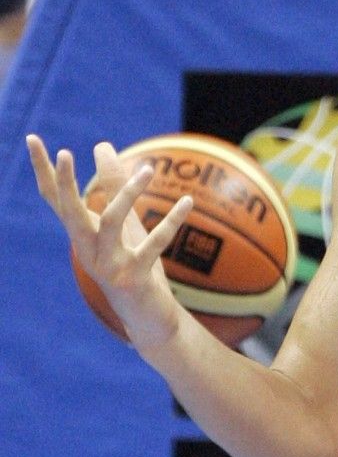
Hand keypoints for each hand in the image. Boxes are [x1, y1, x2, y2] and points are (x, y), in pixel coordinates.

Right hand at [26, 134, 192, 349]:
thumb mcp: (125, 221)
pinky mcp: (133, 278)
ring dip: (128, 194)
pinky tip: (188, 201)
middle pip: (69, 212)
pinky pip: (154, 244)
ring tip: (149, 169)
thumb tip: (101, 145)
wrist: (148, 318)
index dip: (43, 170)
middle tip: (66, 152)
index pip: (55, 198)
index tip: (31, 138)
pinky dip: (172, 222)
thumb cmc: (133, 264)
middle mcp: (87, 249)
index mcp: (82, 235)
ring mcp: (108, 266)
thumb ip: (113, 185)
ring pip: (111, 223)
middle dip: (65, 183)